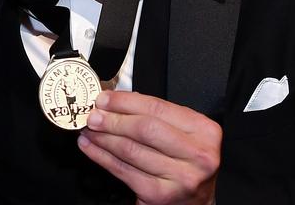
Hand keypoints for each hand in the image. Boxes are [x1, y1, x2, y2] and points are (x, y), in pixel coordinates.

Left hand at [77, 90, 219, 204]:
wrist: (197, 202)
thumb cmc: (189, 164)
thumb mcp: (185, 135)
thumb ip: (159, 116)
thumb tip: (118, 103)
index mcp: (204, 131)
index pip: (157, 108)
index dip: (125, 101)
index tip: (105, 99)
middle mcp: (196, 155)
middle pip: (144, 128)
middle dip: (112, 119)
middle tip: (93, 115)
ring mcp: (179, 177)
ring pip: (130, 150)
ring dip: (103, 137)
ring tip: (90, 130)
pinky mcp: (159, 195)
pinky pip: (123, 171)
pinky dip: (102, 157)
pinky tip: (91, 148)